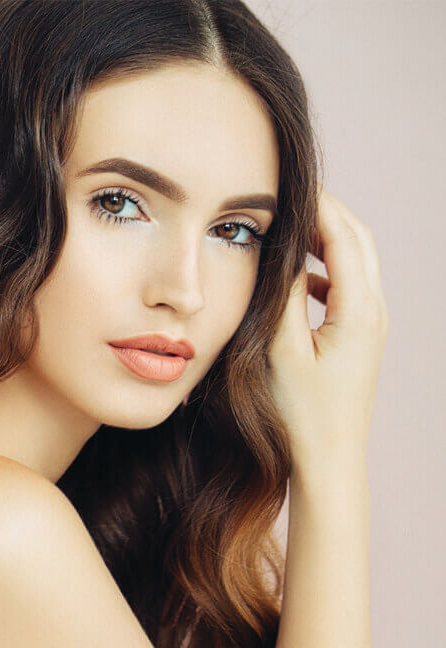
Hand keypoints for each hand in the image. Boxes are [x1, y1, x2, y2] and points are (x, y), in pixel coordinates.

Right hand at [266, 185, 388, 475]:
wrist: (326, 461)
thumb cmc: (300, 413)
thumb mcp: (280, 349)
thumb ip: (281, 294)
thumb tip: (279, 249)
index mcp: (359, 310)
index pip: (342, 235)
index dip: (316, 204)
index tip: (285, 182)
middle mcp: (374, 312)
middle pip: (357, 241)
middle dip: (324, 213)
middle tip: (286, 196)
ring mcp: (370, 326)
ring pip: (354, 262)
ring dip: (323, 239)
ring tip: (286, 228)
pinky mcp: (358, 339)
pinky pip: (346, 287)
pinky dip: (323, 268)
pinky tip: (294, 277)